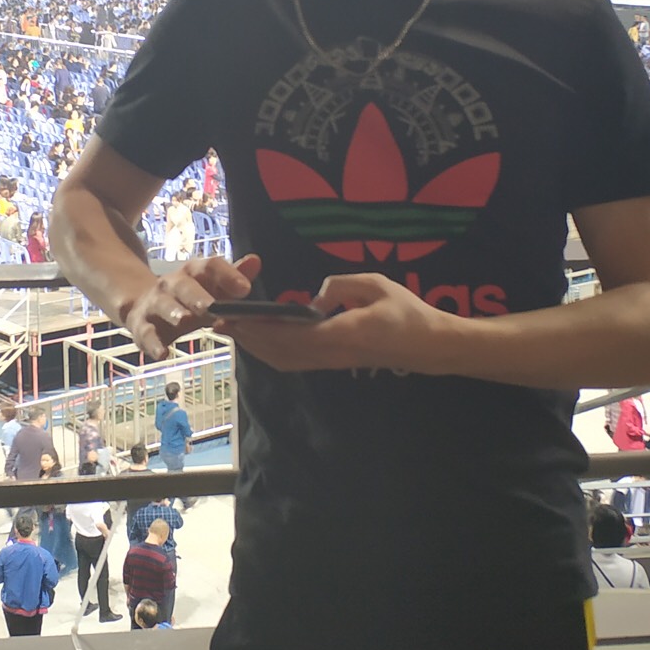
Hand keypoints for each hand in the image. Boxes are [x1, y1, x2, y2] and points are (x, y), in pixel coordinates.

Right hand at [120, 254, 260, 358]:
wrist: (146, 306)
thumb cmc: (190, 299)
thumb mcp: (213, 288)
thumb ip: (235, 277)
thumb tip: (255, 261)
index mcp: (193, 272)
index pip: (210, 266)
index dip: (227, 275)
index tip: (245, 289)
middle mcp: (172, 283)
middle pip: (185, 286)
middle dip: (198, 296)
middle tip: (212, 307)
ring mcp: (155, 303)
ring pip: (163, 306)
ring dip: (173, 313)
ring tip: (184, 321)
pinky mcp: (142, 325)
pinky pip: (146, 334)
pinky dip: (153, 344)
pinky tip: (162, 354)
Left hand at [219, 273, 450, 375]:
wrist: (428, 346)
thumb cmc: (408, 311)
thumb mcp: (378, 285)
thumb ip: (342, 286)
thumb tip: (314, 296)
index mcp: (343, 332)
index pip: (291, 333)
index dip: (260, 327)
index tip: (236, 317)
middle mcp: (332, 353)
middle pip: (280, 351)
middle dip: (249, 338)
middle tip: (222, 323)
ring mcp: (331, 363)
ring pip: (284, 361)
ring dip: (257, 348)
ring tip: (235, 332)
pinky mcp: (333, 364)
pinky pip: (295, 362)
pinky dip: (272, 353)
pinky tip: (261, 342)